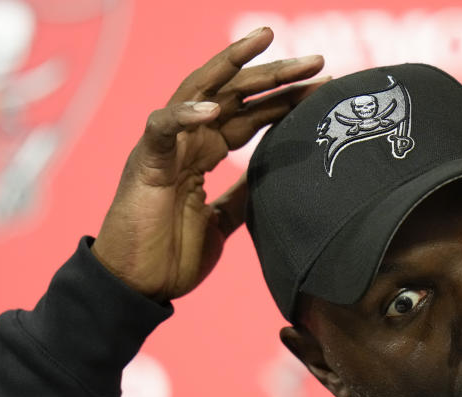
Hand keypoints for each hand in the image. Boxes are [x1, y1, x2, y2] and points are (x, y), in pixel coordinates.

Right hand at [92, 28, 325, 300]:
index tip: (324, 88)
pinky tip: (212, 108)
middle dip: (275, 75)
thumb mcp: (220, 222)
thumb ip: (240, 196)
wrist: (137, 286)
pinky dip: (184, 115)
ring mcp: (166, 148)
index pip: (251, 115)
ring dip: (233, 67)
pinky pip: (162, 129)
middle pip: (235, 94)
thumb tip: (269, 179)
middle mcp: (189, 141)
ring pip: (201, 92)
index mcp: (206, 154)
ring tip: (266, 44)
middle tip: (318, 62)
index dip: (286, 99)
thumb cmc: (171, 255)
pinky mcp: (144, 164)